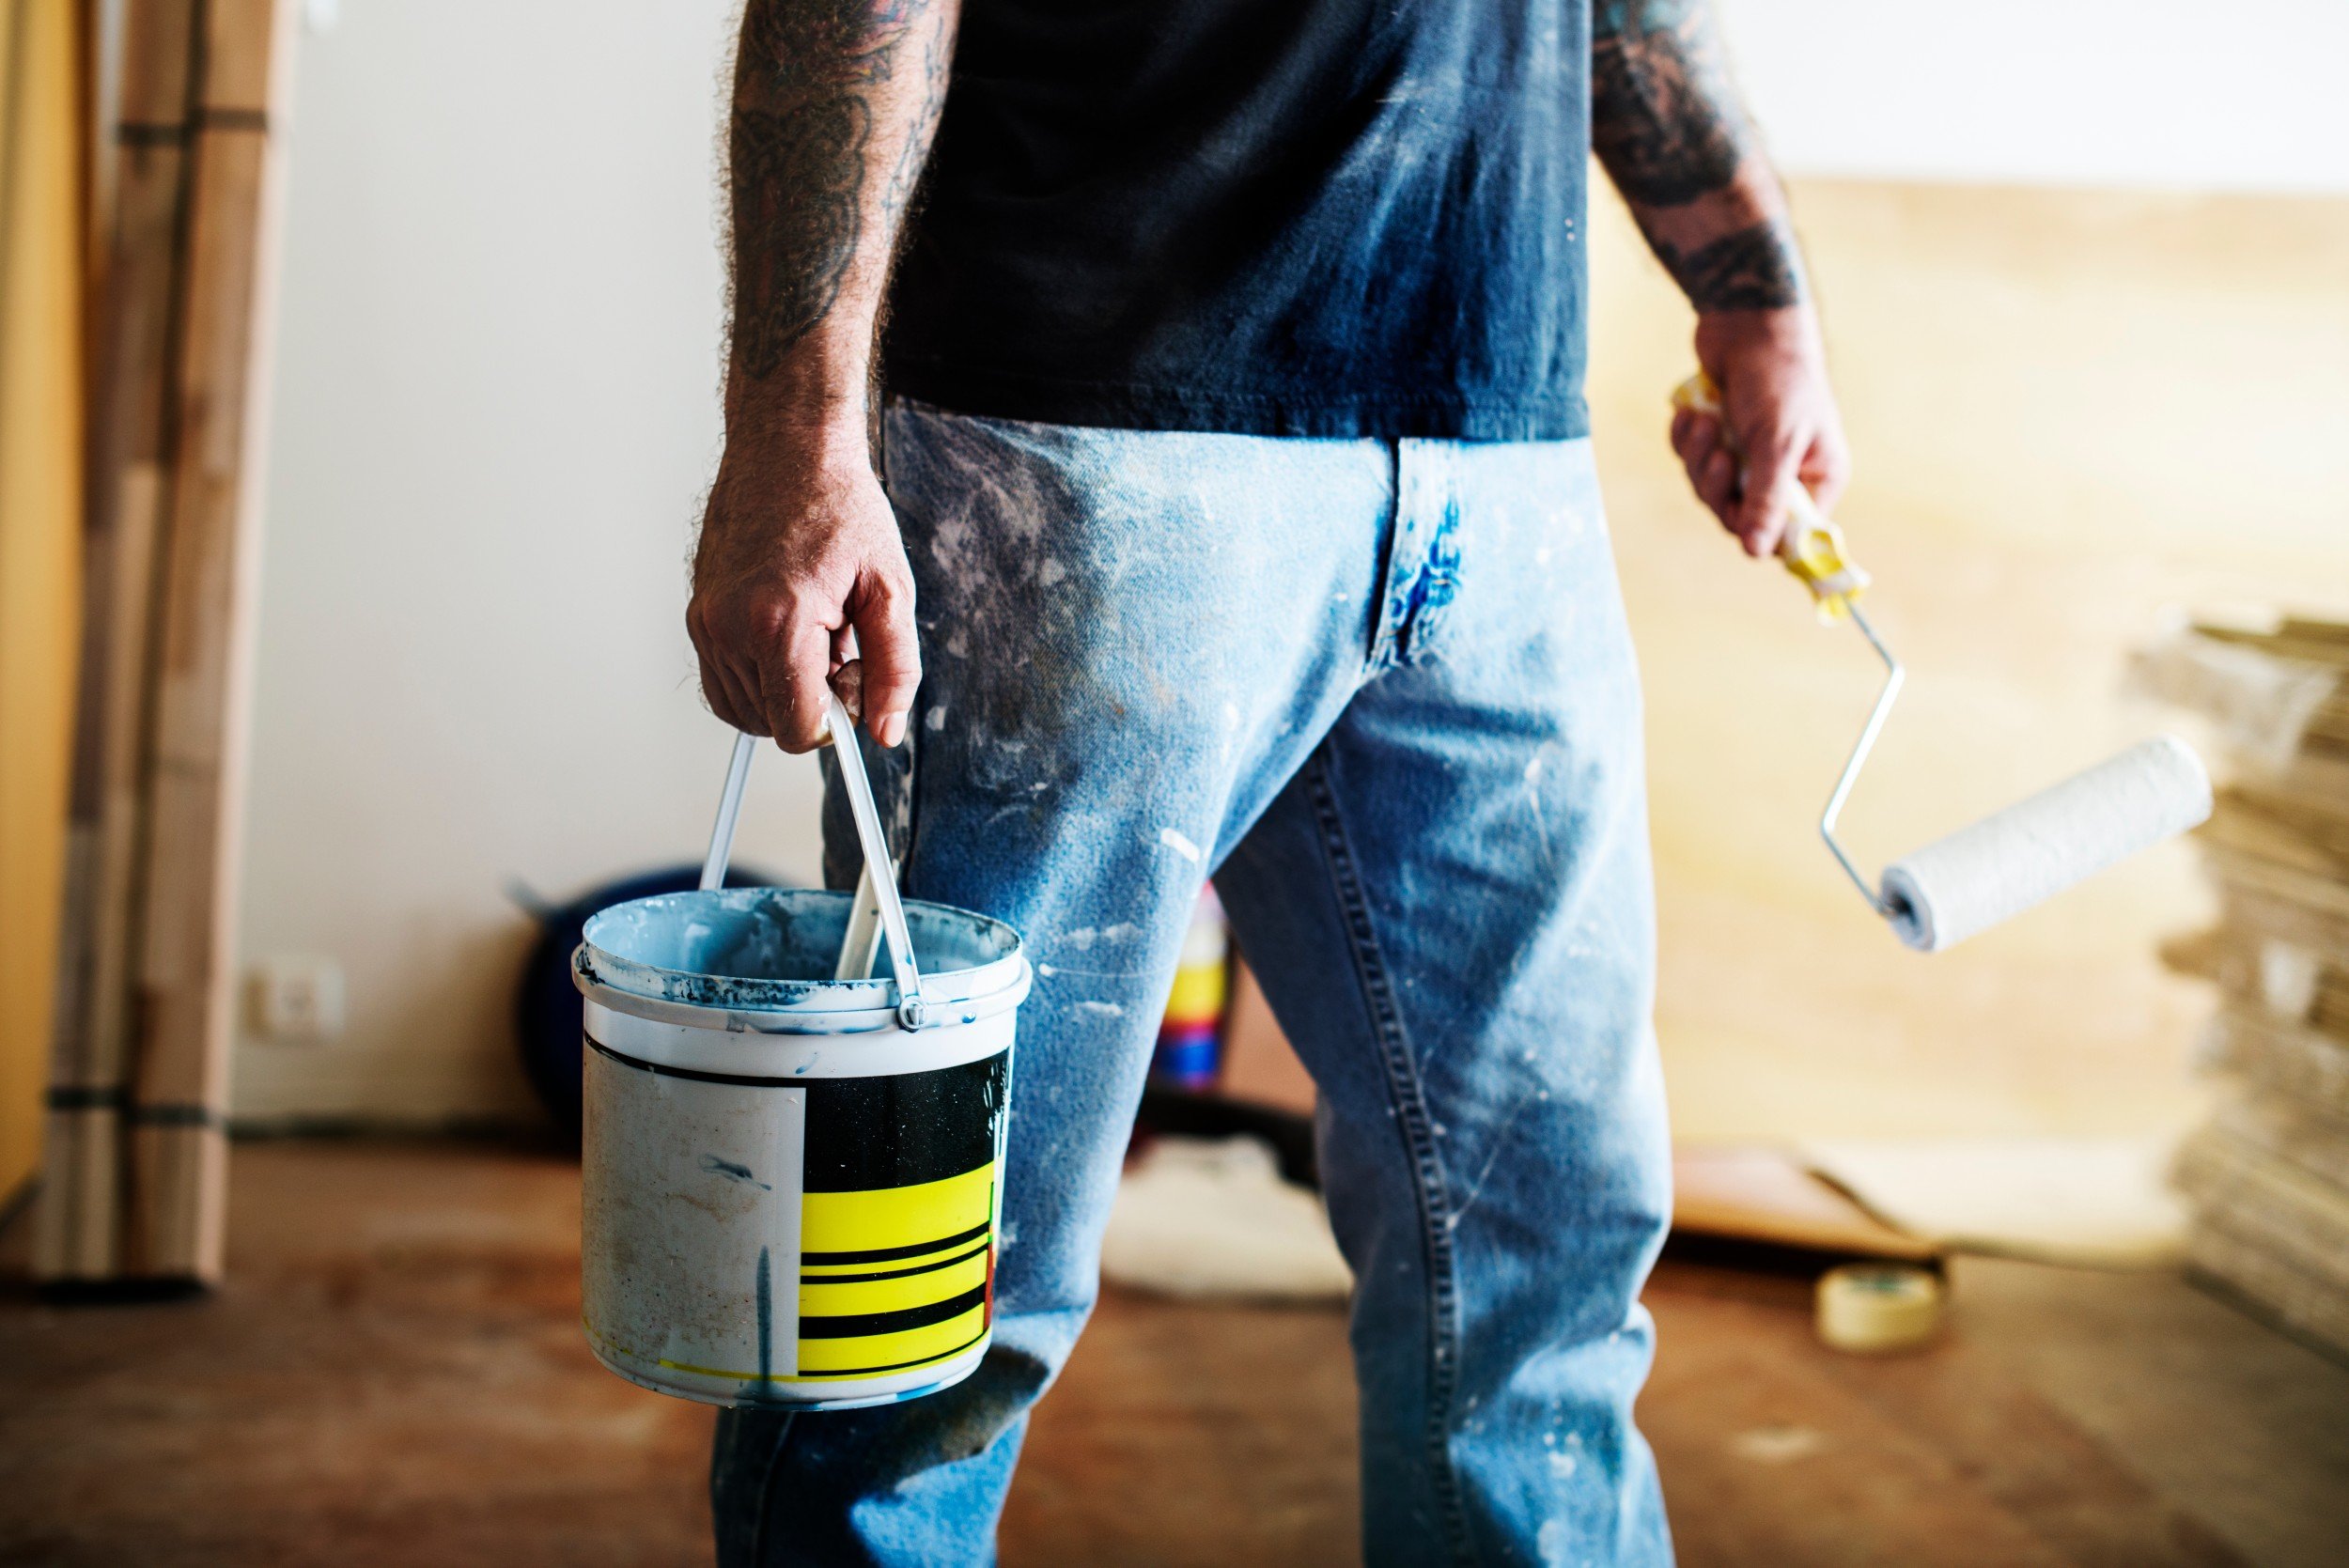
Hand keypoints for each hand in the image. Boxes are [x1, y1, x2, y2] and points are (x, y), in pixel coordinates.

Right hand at [688, 425, 919, 752]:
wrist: (789, 449)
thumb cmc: (839, 508)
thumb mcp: (889, 590)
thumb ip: (894, 670)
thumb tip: (885, 732)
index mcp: (778, 623)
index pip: (797, 729)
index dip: (836, 722)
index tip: (855, 683)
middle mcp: (728, 628)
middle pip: (771, 724)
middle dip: (813, 702)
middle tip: (842, 647)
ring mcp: (705, 622)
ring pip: (745, 709)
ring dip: (786, 688)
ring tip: (818, 633)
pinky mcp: (696, 615)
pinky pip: (724, 682)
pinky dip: (760, 676)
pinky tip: (791, 633)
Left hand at [1670, 308, 1850, 558]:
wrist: (1747, 321)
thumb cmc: (1777, 378)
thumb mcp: (1776, 444)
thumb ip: (1767, 500)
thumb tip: (1759, 555)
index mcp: (1817, 477)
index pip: (1789, 533)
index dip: (1760, 531)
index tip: (1737, 518)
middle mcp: (1786, 472)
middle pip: (1738, 514)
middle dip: (1718, 485)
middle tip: (1718, 453)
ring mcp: (1749, 454)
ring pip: (1709, 488)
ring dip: (1698, 457)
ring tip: (1703, 421)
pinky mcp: (1718, 437)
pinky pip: (1691, 460)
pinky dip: (1686, 439)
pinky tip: (1689, 413)